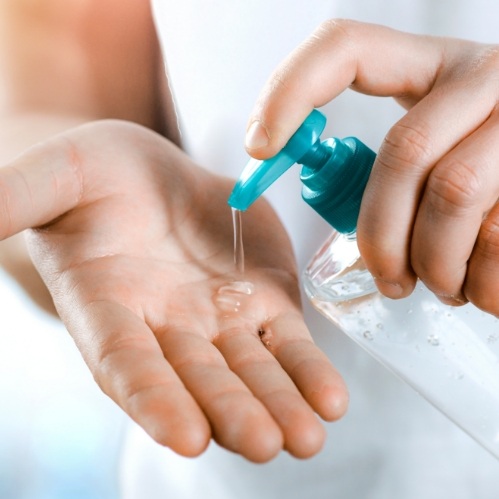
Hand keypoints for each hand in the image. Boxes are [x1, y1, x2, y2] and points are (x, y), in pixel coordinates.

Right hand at [0, 120, 347, 461]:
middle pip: (198, 380)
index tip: (183, 435)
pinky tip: (329, 399)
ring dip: (279, 404)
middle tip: (263, 443)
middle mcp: (165, 329)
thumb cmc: (96, 174)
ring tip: (307, 437)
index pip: (125, 363)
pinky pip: (287, 342)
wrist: (151, 175)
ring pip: (251, 371)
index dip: (152, 398)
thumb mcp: (57, 175)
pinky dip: (307, 369)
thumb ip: (17, 199)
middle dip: (230, 411)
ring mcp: (219, 320)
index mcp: (108, 309)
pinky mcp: (263, 301)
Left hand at [245, 19, 498, 315]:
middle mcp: (485, 77)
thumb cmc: (487, 176)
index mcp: (436, 67)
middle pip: (405, 151)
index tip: (260, 147)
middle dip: (381, 233)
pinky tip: (476, 286)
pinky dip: (481, 282)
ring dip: (435, 265)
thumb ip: (389, 166)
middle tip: (386, 278)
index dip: (291, 90)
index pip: (347, 49)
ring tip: (438, 285)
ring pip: (454, 195)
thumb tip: (314, 190)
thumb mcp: (437, 150)